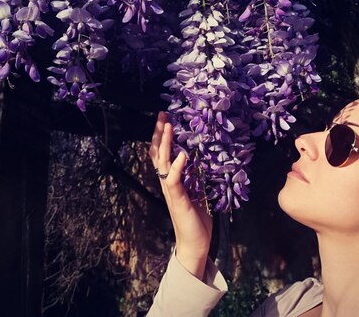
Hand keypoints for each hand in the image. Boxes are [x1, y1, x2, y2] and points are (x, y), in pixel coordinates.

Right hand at [149, 111, 212, 279]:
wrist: (195, 244)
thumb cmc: (196, 220)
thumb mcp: (197, 193)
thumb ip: (195, 178)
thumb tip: (200, 161)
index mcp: (171, 180)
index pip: (162, 154)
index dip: (161, 136)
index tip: (165, 119)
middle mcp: (167, 183)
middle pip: (158, 153)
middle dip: (159, 133)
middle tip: (162, 114)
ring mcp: (171, 191)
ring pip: (163, 163)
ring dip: (165, 144)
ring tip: (168, 127)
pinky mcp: (177, 200)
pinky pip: (174, 181)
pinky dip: (177, 167)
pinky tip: (182, 155)